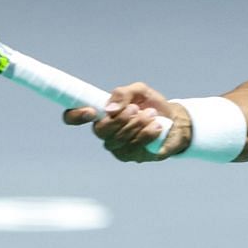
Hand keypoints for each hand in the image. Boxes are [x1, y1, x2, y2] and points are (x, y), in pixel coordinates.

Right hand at [62, 82, 192, 162]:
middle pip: (100, 131)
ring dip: (137, 124)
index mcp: (100, 115)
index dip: (75, 115)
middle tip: (137, 109)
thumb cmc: (151, 105)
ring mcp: (117, 148)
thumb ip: (123, 93)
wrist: (175, 120)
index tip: (91, 111)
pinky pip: (135, 147)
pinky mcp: (132, 157)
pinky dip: (147, 134)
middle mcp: (105, 134)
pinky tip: (156, 126)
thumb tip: (110, 108)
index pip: (73, 117)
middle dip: (120, 119)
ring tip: (152, 114)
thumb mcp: (139, 91)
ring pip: (119, 139)